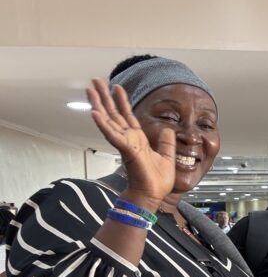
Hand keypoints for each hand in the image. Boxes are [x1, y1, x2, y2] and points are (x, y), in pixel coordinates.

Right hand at [86, 79, 175, 208]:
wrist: (153, 195)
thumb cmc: (157, 180)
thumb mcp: (167, 156)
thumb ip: (167, 142)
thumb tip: (169, 129)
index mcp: (137, 139)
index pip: (127, 116)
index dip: (122, 101)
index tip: (116, 86)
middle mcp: (128, 139)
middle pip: (114, 114)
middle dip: (104, 97)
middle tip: (95, 81)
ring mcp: (125, 144)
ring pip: (109, 120)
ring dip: (99, 105)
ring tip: (90, 90)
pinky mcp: (126, 151)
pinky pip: (113, 135)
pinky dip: (103, 125)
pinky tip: (95, 113)